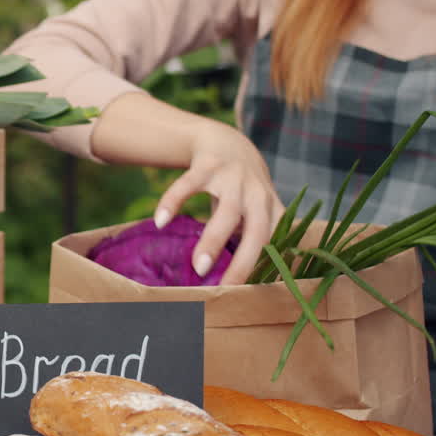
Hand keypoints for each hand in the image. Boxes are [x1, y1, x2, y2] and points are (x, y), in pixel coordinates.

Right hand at [154, 119, 286, 284]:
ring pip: (226, 211)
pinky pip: (189, 184)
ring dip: (213, 240)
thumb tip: (238, 283)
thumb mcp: (255, 209)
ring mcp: (234, 177)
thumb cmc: (241, 189)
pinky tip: (160, 222)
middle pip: (257, 231)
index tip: (250, 294)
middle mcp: (257, 194)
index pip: (275, 244)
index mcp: (271, 209)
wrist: (226, 140)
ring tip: (198, 267)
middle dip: (243, 261)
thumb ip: (250, 239)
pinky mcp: (208, 164)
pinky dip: (173, 202)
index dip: (266, 270)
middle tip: (225, 288)